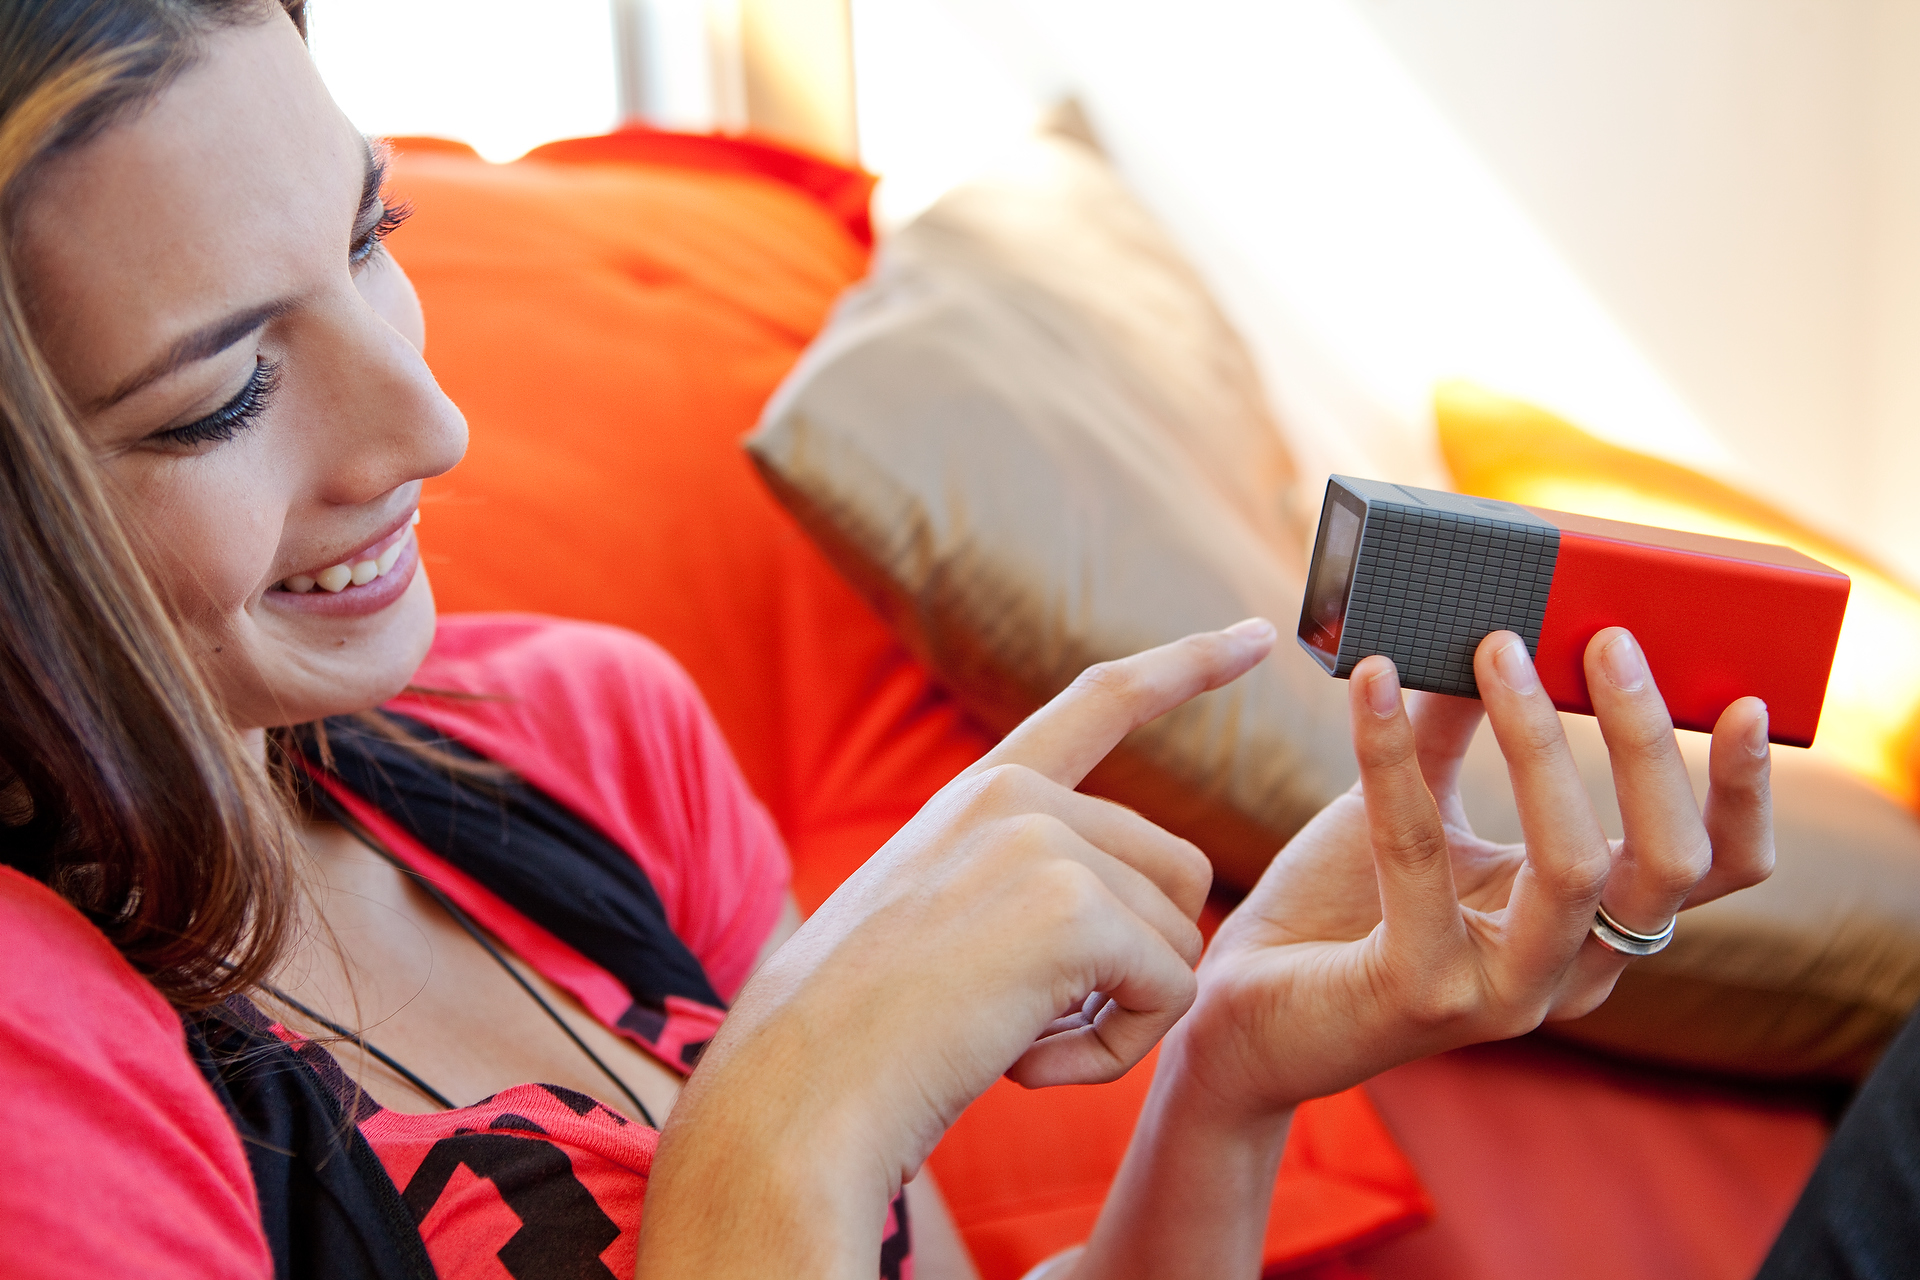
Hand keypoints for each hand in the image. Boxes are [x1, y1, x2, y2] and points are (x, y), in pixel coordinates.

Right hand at [636, 621, 1277, 1276]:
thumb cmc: (860, 1041)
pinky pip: (1170, 993)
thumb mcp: (934, 928)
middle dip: (1137, 966)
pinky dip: (1118, 1054)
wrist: (793, 1094)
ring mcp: (1043, 840)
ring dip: (1121, 1017)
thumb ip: (1026, 891)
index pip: (1102, 703)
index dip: (1186, 668)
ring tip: (1014, 1044)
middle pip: (1176, 873)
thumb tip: (1161, 924)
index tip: (1255, 633)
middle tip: (1031, 1027)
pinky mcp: (1071, 906)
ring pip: (1180, 939)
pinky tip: (1024, 1067)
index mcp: (980, 796)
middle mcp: (1016, 797)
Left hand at [1176, 626, 1773, 1119]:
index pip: (1713, 869)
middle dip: (1645, 740)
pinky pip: (1422, 857)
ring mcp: (1504, 994)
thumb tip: (1497, 619)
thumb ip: (1459, 725)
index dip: (1742, 792)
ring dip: (1540, 741)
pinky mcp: (1423, 995)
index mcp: (1590, 924)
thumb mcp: (1415, 803)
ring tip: (1496, 647)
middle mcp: (1569, 970)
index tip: (1744, 700)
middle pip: (1668, 862)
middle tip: (1607, 638)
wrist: (1243, 1009)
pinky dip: (1394, 755)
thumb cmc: (1338, 906)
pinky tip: (1374, 682)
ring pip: (1574, 866)